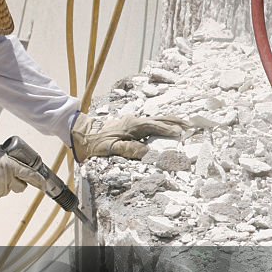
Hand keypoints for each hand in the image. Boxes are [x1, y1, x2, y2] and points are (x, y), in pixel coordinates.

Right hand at [0, 142, 45, 204]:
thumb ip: (5, 158)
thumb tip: (8, 160)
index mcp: (9, 167)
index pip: (30, 175)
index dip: (39, 180)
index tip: (44, 183)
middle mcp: (6, 181)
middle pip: (18, 187)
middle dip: (15, 182)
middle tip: (3, 175)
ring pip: (3, 191)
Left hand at [70, 112, 190, 161]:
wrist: (79, 133)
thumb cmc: (93, 143)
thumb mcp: (109, 148)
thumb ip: (128, 150)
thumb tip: (147, 152)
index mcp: (132, 126)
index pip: (155, 126)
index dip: (169, 130)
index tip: (182, 134)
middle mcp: (134, 121)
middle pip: (160, 119)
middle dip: (176, 123)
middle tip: (191, 126)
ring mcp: (132, 122)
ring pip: (156, 120)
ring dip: (171, 122)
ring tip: (184, 125)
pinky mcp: (129, 125)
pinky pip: (150, 123)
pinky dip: (162, 124)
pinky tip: (165, 128)